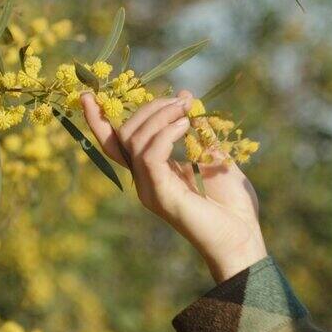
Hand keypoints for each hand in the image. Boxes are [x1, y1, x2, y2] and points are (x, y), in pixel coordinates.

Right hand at [81, 90, 266, 283]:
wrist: (243, 237)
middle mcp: (143, 180)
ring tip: (187, 109)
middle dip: (149, 108)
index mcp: (151, 171)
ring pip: (135, 140)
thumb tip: (185, 96)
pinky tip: (186, 125)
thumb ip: (198, 129)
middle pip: (125, 134)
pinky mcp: (160, 195)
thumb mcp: (213, 154)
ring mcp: (149, 189)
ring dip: (160, 116)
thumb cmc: (231, 202)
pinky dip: (166, 134)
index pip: (115, 143)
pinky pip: (150, 155)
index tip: (88, 94)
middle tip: (182, 100)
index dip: (98, 120)